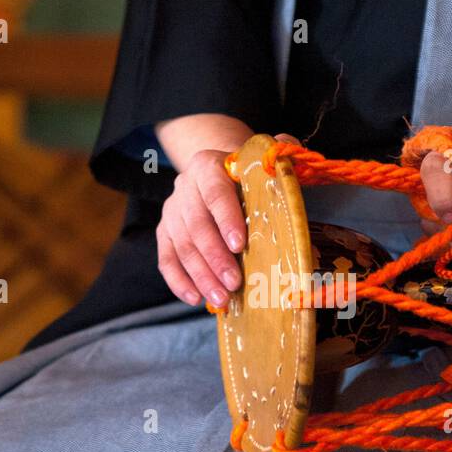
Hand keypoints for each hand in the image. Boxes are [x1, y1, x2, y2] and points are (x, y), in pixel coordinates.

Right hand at [153, 116, 298, 306]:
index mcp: (207, 165)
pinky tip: (196, 299)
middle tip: (233, 283)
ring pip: (181, 246)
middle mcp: (184, 187)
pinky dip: (179, 281)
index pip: (214, 192)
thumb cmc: (247, 173)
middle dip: (214, 257)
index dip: (226, 218)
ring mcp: (172, 211)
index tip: (240, 245)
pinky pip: (166, 259)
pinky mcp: (164, 232)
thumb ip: (278, 152)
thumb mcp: (262, 159)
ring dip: (201, 276)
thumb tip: (287, 151)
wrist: (217, 171)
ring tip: (221, 300)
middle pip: (195, 225)